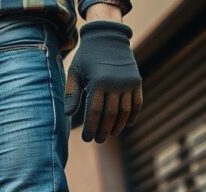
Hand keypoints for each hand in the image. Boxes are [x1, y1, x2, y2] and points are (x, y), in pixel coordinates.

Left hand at [65, 21, 142, 142]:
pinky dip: (132, 116)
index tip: (86, 138)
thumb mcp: (74, 72)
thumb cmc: (87, 57)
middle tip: (98, 140)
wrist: (108, 37)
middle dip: (103, 130)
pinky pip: (137, 104)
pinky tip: (125, 126)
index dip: (91, 128)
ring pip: (124, 112)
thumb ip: (71, 93)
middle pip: (110, 115)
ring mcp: (128, 83)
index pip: (94, 112)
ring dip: (117, 126)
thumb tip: (68, 114)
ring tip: (110, 134)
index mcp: (97, 82)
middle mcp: (115, 83)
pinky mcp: (137, 81)